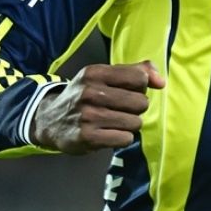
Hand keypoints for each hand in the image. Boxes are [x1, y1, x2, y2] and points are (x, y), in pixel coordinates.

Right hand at [31, 60, 165, 153]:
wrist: (50, 119)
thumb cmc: (86, 95)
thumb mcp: (105, 76)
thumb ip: (136, 71)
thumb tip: (161, 82)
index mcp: (95, 72)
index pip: (139, 78)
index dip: (140, 87)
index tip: (129, 91)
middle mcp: (90, 92)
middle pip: (141, 102)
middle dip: (136, 108)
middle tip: (120, 109)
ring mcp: (88, 115)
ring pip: (135, 122)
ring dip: (129, 124)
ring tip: (114, 122)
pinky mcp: (88, 137)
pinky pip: (125, 138)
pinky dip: (122, 138)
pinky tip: (109, 134)